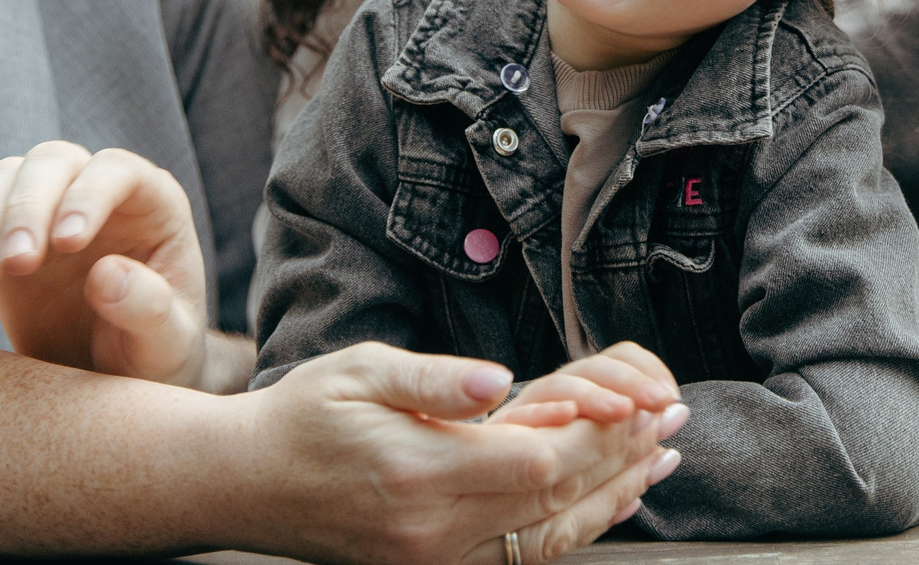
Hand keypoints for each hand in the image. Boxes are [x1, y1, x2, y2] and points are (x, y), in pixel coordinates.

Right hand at [0, 141, 226, 387]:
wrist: (110, 377)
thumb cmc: (151, 354)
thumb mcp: (165, 344)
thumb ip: (148, 309)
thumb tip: (106, 274)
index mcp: (154, 204)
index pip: (118, 170)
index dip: (89, 196)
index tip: (67, 244)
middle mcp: (99, 191)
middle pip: (54, 161)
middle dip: (27, 207)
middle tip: (17, 265)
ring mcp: (49, 206)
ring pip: (7, 175)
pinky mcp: (5, 228)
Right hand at [243, 342, 682, 564]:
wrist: (244, 484)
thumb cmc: (302, 416)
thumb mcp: (361, 373)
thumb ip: (436, 380)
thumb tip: (501, 381)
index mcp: (417, 473)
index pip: (536, 462)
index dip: (597, 434)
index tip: (642, 400)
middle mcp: (432, 531)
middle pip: (552, 500)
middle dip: (621, 457)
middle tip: (675, 418)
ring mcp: (434, 559)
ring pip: (546, 536)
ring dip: (611, 497)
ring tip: (662, 459)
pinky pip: (521, 554)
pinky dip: (574, 527)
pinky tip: (609, 501)